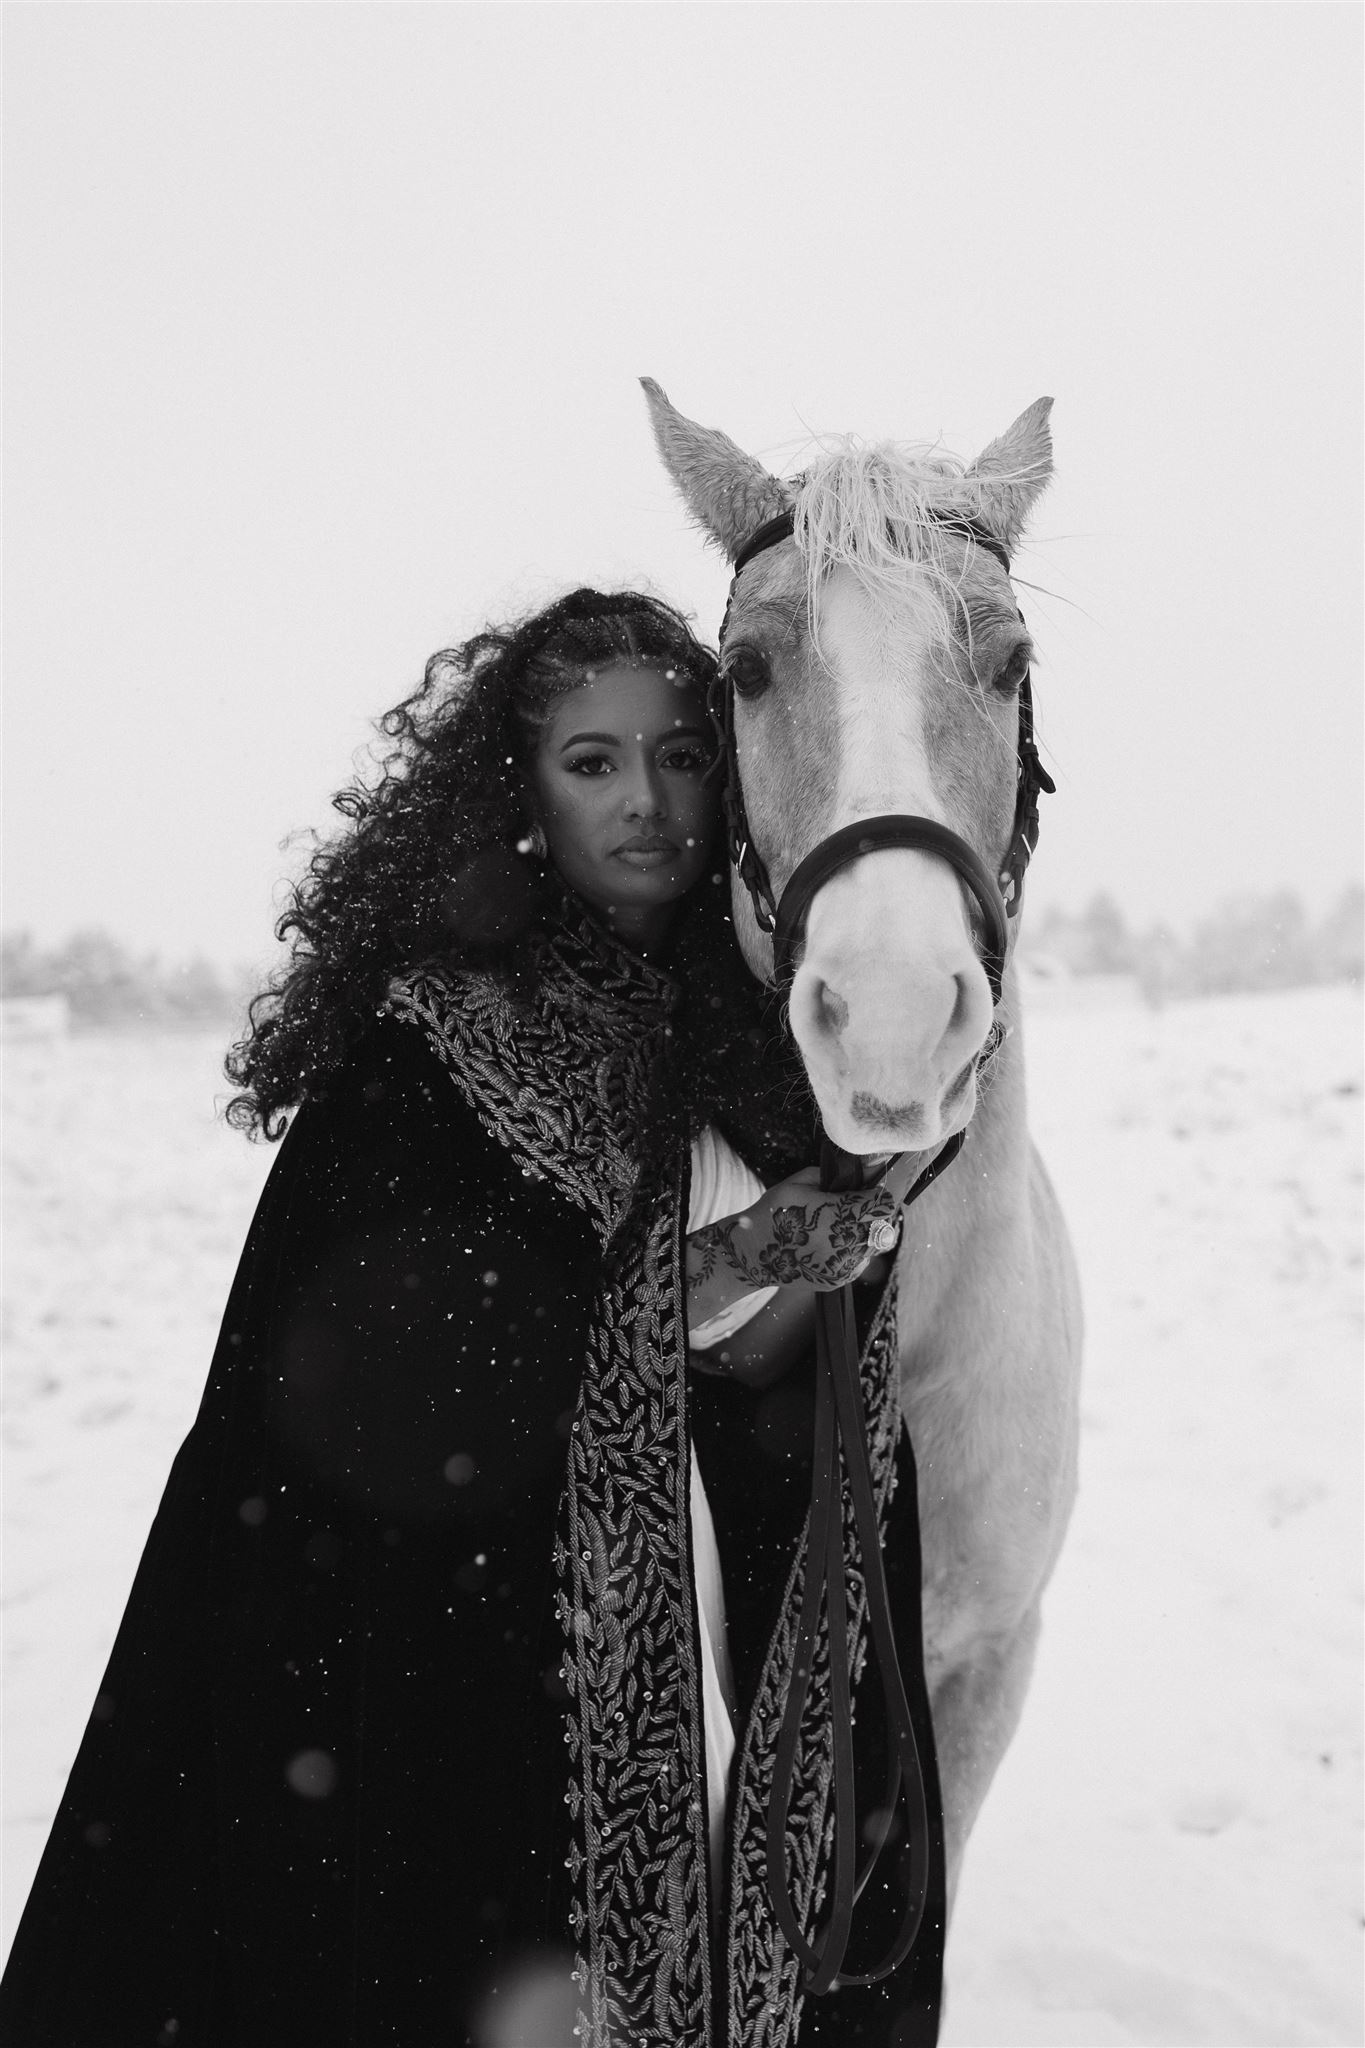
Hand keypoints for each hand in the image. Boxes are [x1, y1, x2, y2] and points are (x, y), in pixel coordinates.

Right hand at [688, 1166, 901, 1295]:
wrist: (751, 1255)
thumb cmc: (773, 1214)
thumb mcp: (799, 1183)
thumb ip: (832, 1175)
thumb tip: (858, 1168)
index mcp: (842, 1216)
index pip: (884, 1202)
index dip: (882, 1191)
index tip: (874, 1185)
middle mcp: (849, 1244)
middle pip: (885, 1226)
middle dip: (876, 1213)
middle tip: (859, 1203)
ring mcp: (845, 1266)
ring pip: (875, 1246)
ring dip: (866, 1232)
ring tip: (842, 1223)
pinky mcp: (839, 1280)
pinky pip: (858, 1261)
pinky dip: (852, 1249)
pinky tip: (830, 1241)